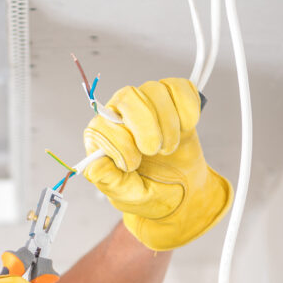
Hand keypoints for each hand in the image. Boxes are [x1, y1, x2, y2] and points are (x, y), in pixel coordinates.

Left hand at [83, 78, 232, 249]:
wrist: (184, 192)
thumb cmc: (151, 191)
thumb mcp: (127, 195)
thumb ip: (110, 182)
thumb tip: (95, 166)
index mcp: (102, 137)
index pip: (101, 124)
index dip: (120, 143)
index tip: (134, 165)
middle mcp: (120, 115)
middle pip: (127, 96)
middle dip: (145, 125)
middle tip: (154, 151)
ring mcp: (147, 103)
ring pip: (154, 90)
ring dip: (168, 122)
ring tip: (169, 148)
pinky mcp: (173, 100)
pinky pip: (178, 86)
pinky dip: (187, 106)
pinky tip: (186, 128)